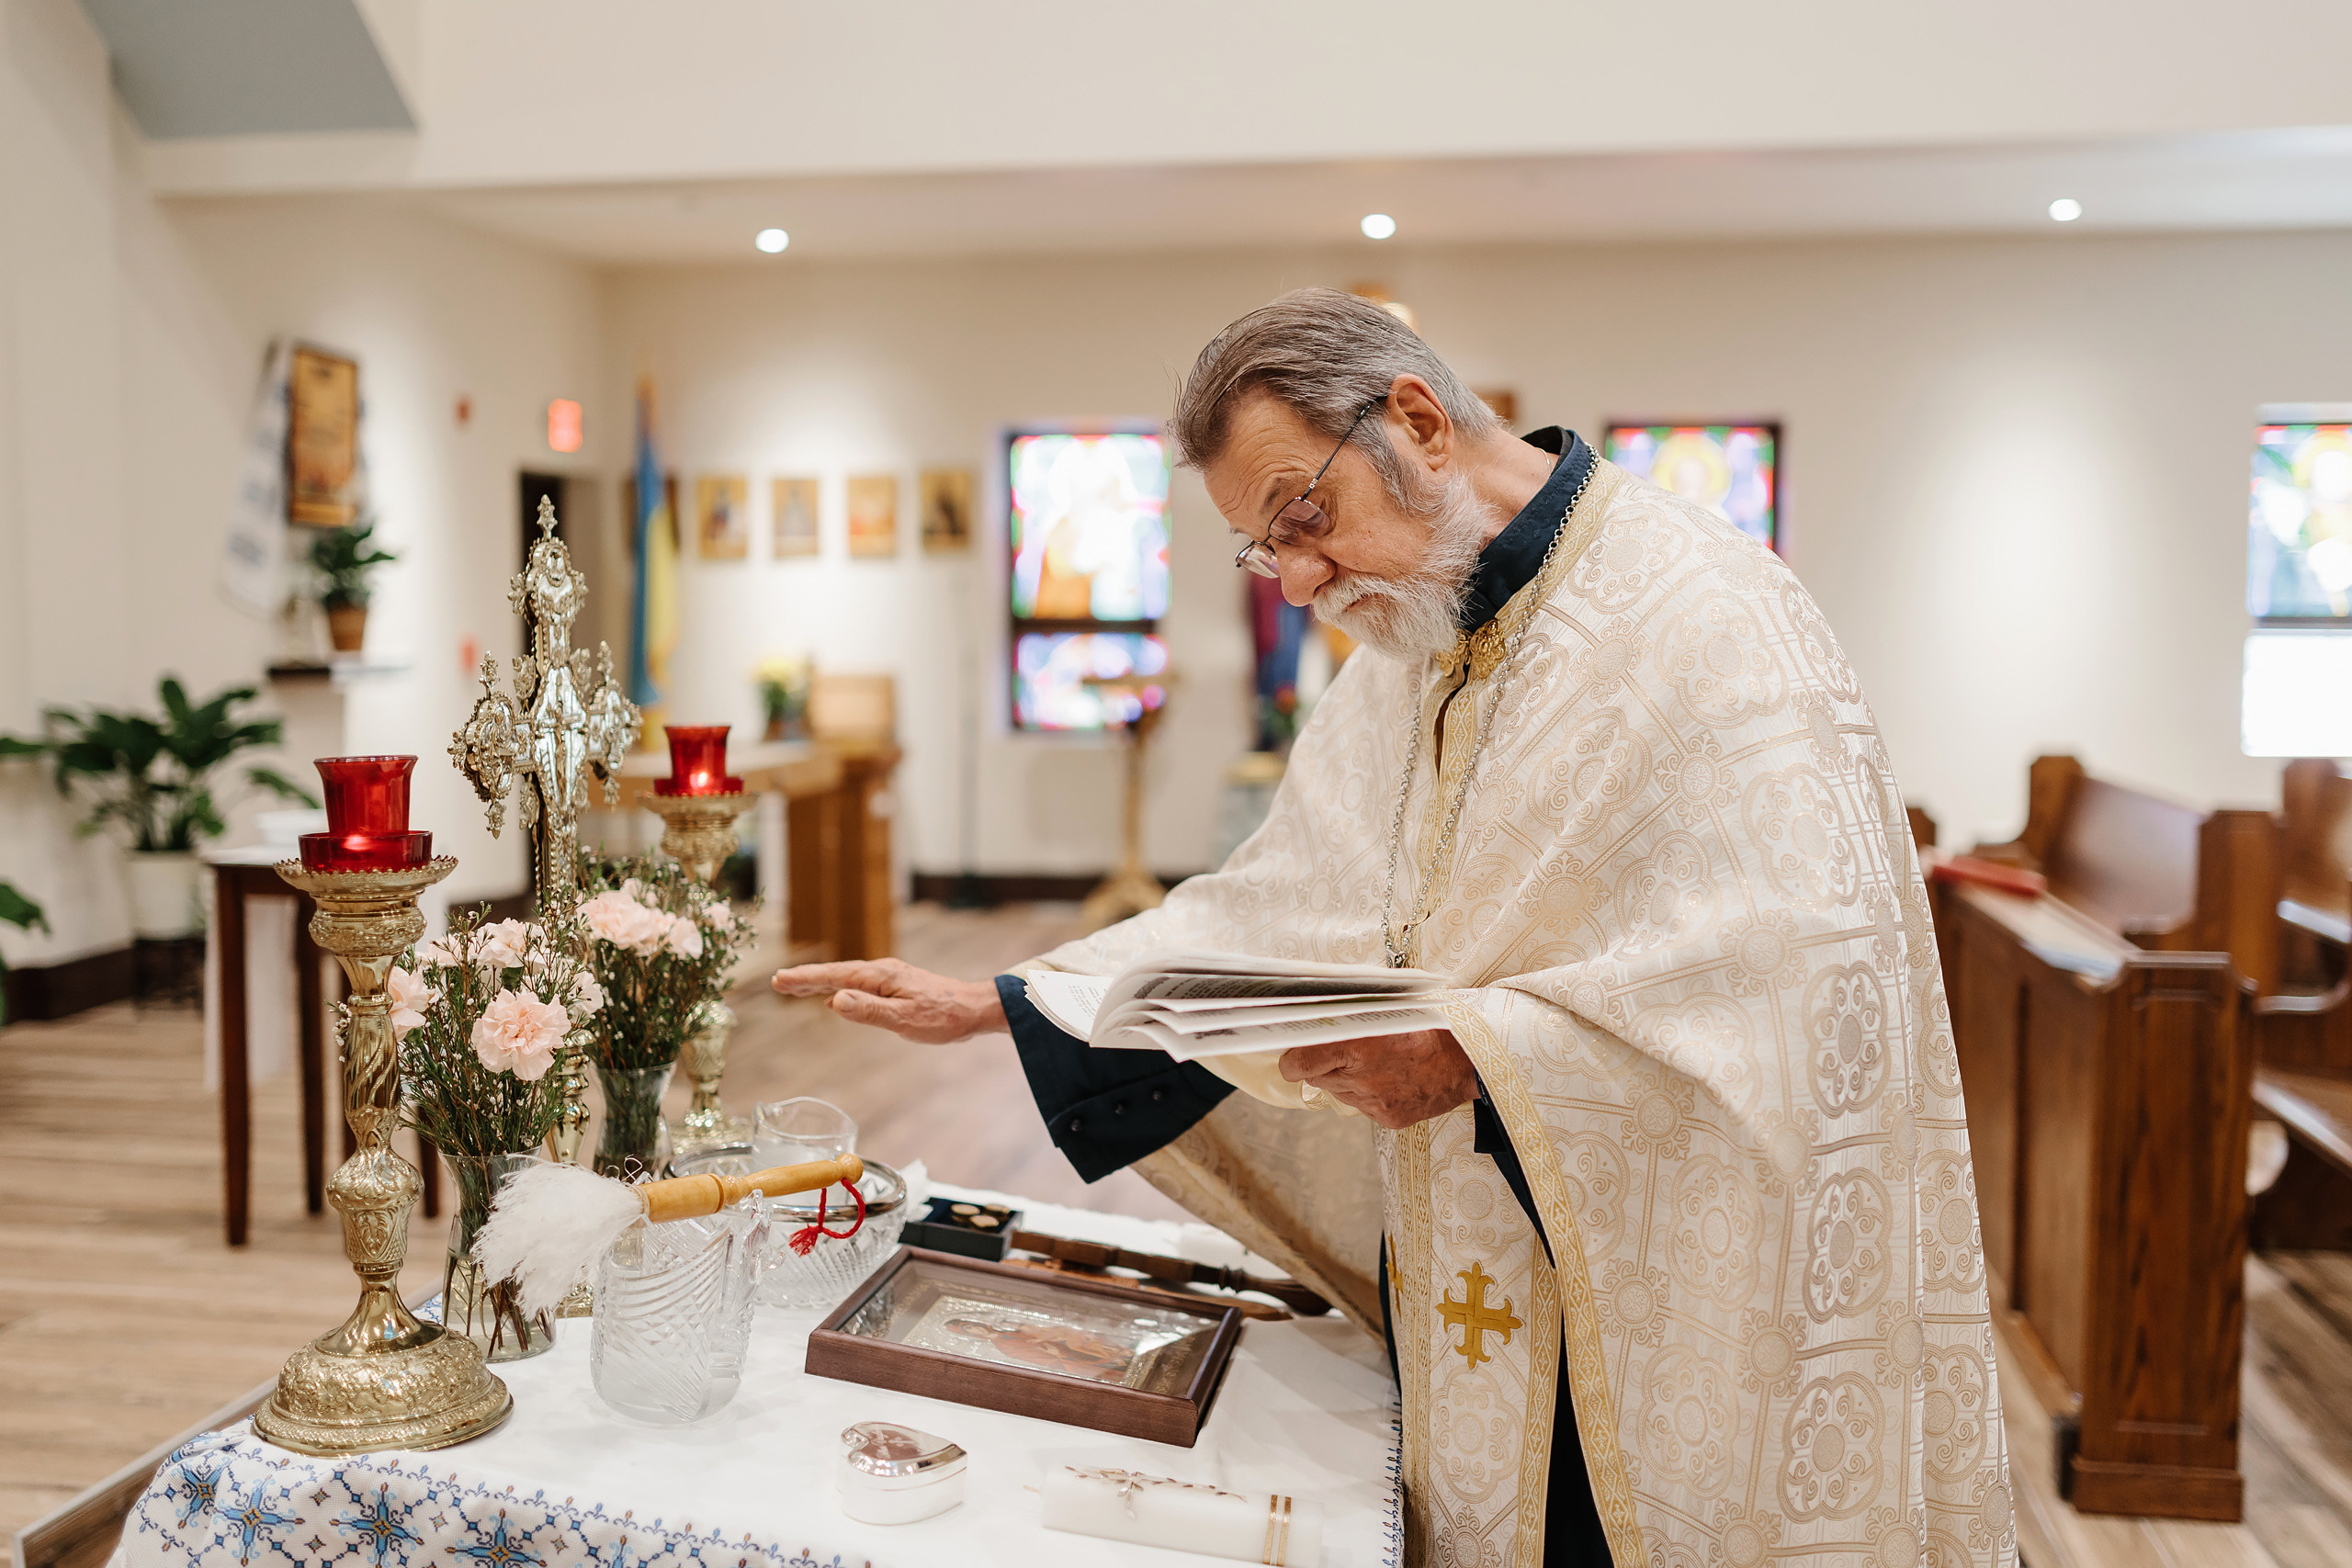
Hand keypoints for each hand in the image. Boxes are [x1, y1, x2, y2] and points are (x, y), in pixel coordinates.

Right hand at [770, 958, 1007, 1043]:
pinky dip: (841, 989)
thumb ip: (869, 1011)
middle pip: (838, 974)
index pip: (835, 976)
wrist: (975, 1009)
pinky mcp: (897, 987)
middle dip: (808, 978)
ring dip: (822, 983)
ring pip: (848, 978)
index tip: (781, 980)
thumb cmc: (944, 1017)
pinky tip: (835, 999)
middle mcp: (883, 972)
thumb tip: (835, 1001)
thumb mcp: (904, 1020)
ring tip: (797, 988)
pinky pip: (861, 985)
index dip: (807, 979)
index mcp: (881, 977)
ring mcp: (890, 978)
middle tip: (779, 982)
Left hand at [1278, 1028, 1477, 1129]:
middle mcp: (1361, 1079)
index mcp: (1356, 1047)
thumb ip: (1346, 1016)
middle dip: (1324, 1065)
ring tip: (1377, 1062)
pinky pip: (1363, 1106)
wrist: (1469, 1057)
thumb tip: (1313, 1015)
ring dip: (1348, 1079)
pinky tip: (1392, 1079)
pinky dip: (1370, 1094)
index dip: (1292, 1059)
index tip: (1293, 1053)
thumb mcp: (1385, 1008)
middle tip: (1345, 1051)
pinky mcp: (1387, 1118)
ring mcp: (1374, 1103)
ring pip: (1340, 1093)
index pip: (1298, 1063)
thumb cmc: (1428, 1024)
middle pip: (1317, 1078)